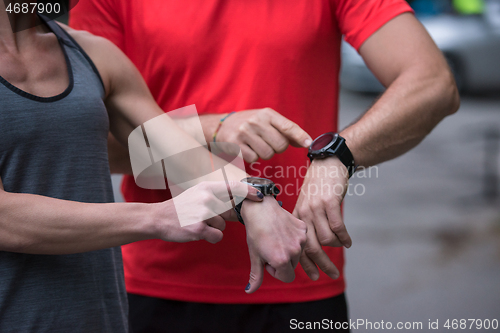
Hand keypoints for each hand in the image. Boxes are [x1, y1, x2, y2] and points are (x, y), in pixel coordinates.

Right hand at [154, 181, 262, 243]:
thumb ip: (217, 196)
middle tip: (203, 217)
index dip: (249, 191)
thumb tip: (239, 201)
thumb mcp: (198, 194)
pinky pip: (217, 236)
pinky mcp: (199, 228)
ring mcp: (203, 213)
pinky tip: (198, 232)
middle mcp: (206, 198)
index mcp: (207, 188)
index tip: (260, 196)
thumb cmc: (181, 207)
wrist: (158, 218)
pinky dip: (211, 238)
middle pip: (229, 212)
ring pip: (223, 225)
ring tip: (197, 223)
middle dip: (221, 218)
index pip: (234, 187)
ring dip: (213, 228)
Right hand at [216, 108, 311, 161]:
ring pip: (268, 154)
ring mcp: (244, 132)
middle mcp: (256, 121)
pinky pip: (254, 159)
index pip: (287, 126)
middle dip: (277, 148)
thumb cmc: (251, 125)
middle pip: (280, 145)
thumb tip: (305, 142)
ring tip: (256, 145)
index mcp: (267, 114)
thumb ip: (286, 130)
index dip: (299, 136)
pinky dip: (253, 158)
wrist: (222, 125)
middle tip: (268, 143)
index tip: (308, 143)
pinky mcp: (235, 144)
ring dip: (265, 154)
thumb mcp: (267, 121)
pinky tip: (247, 149)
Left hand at [242, 196, 306, 293]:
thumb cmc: (255, 232)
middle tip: (270, 248)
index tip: (268, 260)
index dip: (276, 272)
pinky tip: (281, 230)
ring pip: (298, 253)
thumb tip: (250, 291)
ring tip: (275, 238)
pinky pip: (301, 240)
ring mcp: (301, 239)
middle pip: (292, 266)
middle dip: (282, 261)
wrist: (260, 208)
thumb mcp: (254, 256)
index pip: (287, 277)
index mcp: (282, 261)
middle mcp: (295, 251)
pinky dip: (292, 238)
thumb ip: (256, 276)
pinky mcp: (303, 228)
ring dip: (288, 250)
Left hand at [293, 157, 351, 280]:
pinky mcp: (329, 202)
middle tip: (333, 274)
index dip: (306, 264)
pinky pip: (338, 227)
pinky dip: (344, 237)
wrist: (327, 163)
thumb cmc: (319, 186)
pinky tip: (348, 241)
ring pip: (326, 239)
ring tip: (343, 245)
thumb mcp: (308, 204)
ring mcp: (316, 208)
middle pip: (312, 247)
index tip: (314, 276)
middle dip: (323, 264)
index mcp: (297, 216)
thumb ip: (309, 223)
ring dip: (337, 246)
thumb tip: (315, 247)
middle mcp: (304, 213)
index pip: (298, 245)